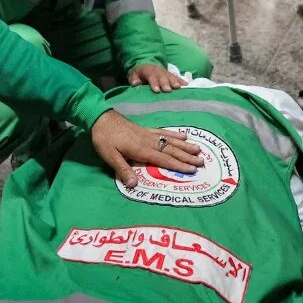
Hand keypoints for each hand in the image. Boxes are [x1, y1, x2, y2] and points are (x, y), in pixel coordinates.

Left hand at [90, 110, 204, 187]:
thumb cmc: (104, 139)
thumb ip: (123, 169)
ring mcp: (149, 134)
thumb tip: (134, 185)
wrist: (100, 118)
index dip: (178, 165)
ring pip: (171, 141)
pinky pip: (164, 132)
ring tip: (199, 149)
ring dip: (185, 146)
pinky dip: (175, 134)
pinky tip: (184, 136)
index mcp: (141, 149)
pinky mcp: (146, 129)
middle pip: (171, 150)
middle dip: (187, 157)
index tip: (192, 170)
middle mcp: (149, 141)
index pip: (164, 159)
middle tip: (202, 162)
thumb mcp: (110, 156)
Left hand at [127, 63, 186, 92]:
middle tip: (168, 90)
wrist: (146, 65)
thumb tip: (135, 83)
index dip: (154, 83)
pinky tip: (186, 85)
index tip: (157, 90)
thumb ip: (134, 79)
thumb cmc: (139, 73)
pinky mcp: (170, 75)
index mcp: (148, 71)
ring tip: (178, 87)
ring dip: (174, 82)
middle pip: (162, 77)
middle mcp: (158, 71)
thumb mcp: (133, 75)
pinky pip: (176, 77)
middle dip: (165, 83)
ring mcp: (165, 73)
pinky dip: (181, 81)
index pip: (151, 77)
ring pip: (170, 77)